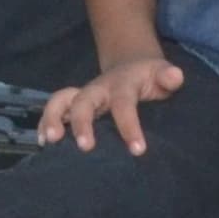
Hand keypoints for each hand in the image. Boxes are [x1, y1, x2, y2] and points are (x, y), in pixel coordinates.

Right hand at [38, 54, 183, 154]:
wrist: (130, 66)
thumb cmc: (149, 78)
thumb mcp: (162, 74)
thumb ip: (168, 77)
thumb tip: (176, 76)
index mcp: (122, 85)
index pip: (124, 105)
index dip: (129, 127)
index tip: (138, 150)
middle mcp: (97, 90)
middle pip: (84, 101)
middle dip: (81, 123)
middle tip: (85, 147)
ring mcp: (82, 96)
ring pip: (60, 101)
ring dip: (53, 119)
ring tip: (50, 141)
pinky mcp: (72, 105)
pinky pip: (53, 111)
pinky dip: (44, 124)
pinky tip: (42, 144)